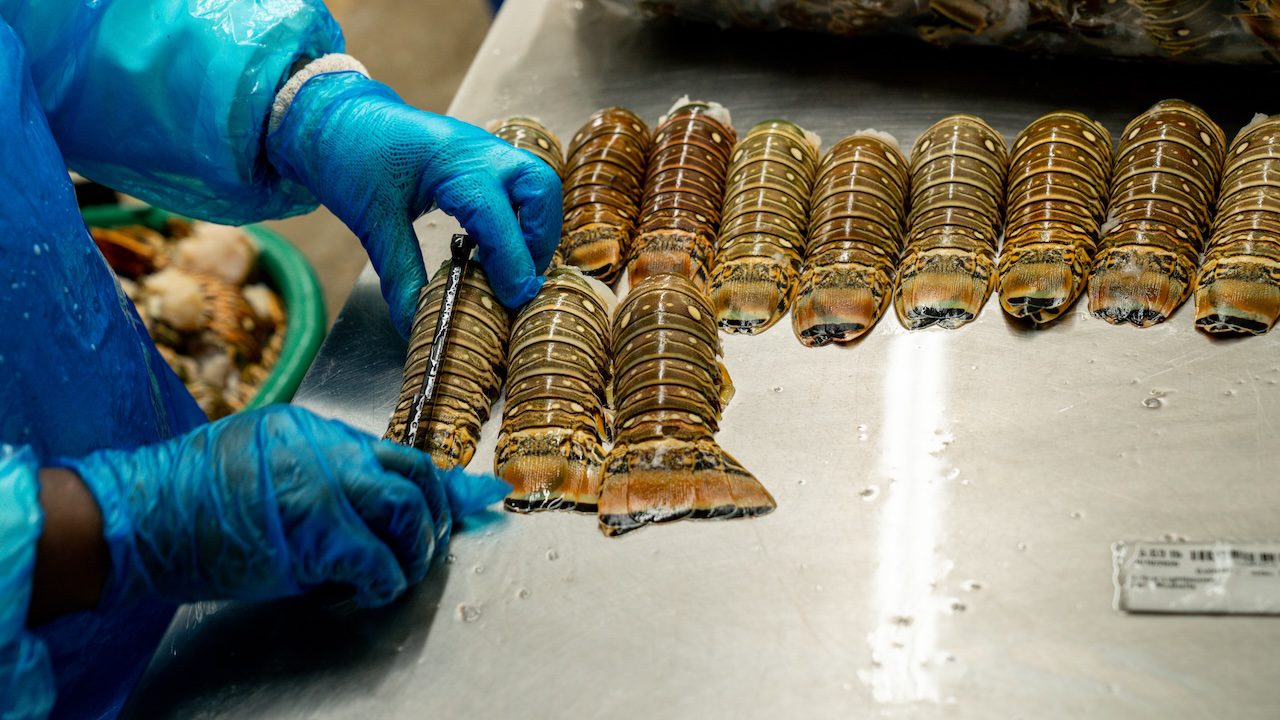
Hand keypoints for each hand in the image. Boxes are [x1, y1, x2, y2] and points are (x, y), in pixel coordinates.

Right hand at [54, 406, 507, 608]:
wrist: (135, 518)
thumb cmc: (188, 499)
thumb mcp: (261, 462)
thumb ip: (321, 475)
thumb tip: (376, 505)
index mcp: (314, 431)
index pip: (396, 452)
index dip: (441, 483)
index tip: (479, 495)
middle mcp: (325, 448)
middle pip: (414, 473)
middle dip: (434, 517)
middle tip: (426, 547)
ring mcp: (321, 484)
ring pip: (407, 510)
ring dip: (413, 551)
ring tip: (395, 571)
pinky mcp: (312, 529)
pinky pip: (376, 559)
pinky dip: (382, 581)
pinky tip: (367, 590)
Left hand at [266, 71, 561, 336]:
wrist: (335, 118)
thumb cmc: (351, 156)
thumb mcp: (372, 222)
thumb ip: (400, 274)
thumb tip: (416, 323)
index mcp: (454, 161)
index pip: (498, 215)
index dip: (512, 261)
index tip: (514, 298)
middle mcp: (481, 151)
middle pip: (540, 189)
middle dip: (539, 239)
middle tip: (520, 279)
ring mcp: (486, 150)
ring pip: (538, 186)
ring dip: (534, 230)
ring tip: (512, 267)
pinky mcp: (483, 159)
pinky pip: (519, 188)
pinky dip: (520, 219)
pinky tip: (498, 247)